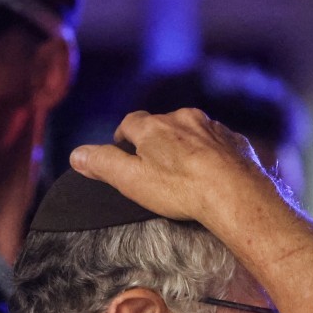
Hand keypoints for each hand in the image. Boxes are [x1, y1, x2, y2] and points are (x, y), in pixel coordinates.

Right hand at [68, 109, 283, 224]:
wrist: (235, 193)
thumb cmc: (181, 188)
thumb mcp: (131, 180)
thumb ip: (102, 164)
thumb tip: (77, 155)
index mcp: (153, 127)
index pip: (130, 123)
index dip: (123, 136)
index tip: (123, 149)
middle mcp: (183, 119)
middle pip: (162, 124)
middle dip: (156, 140)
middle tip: (153, 165)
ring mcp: (212, 127)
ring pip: (192, 131)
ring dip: (185, 144)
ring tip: (184, 170)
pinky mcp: (235, 140)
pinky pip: (218, 142)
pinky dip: (211, 152)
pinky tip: (212, 171)